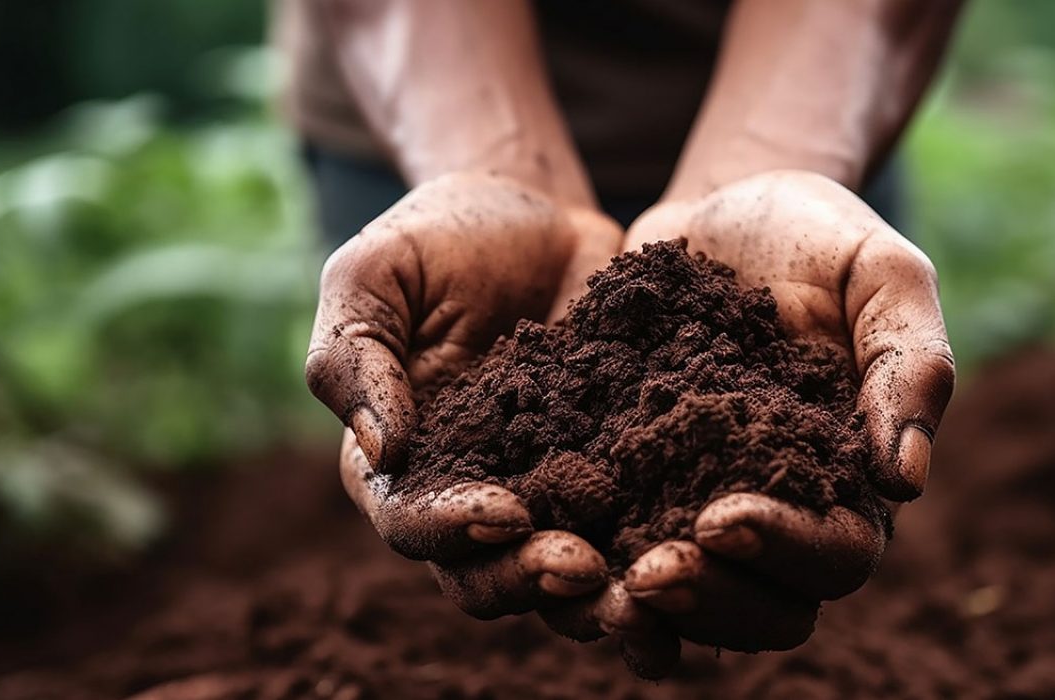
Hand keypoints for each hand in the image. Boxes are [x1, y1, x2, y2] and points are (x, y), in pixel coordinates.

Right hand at [306, 172, 621, 628]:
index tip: (506, 512)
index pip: (412, 522)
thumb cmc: (439, 236)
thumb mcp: (374, 275)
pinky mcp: (610, 476)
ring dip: (598, 599)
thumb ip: (354, 357)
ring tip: (645, 594)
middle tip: (584, 567)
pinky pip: (630, 534)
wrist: (537, 213)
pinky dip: (655, 561)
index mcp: (396, 465)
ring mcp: (545, 493)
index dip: (453, 529)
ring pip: (561, 574)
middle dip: (532, 578)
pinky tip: (700, 572)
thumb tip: (385, 447)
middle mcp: (467, 496)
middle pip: (486, 572)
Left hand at [603, 170, 954, 670]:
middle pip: (759, 605)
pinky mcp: (628, 479)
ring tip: (579, 576)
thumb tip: (906, 479)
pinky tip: (529, 536)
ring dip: (635, 607)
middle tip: (646, 573)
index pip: (836, 554)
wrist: (720, 208)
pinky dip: (574, 551)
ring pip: (679, 595)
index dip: (786, 552)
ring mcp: (694, 500)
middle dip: (705, 600)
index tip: (722, 518)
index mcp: (848, 480)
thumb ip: (911, 362)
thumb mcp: (881, 272)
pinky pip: (604, 538)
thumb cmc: (819, 234)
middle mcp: (774, 510)